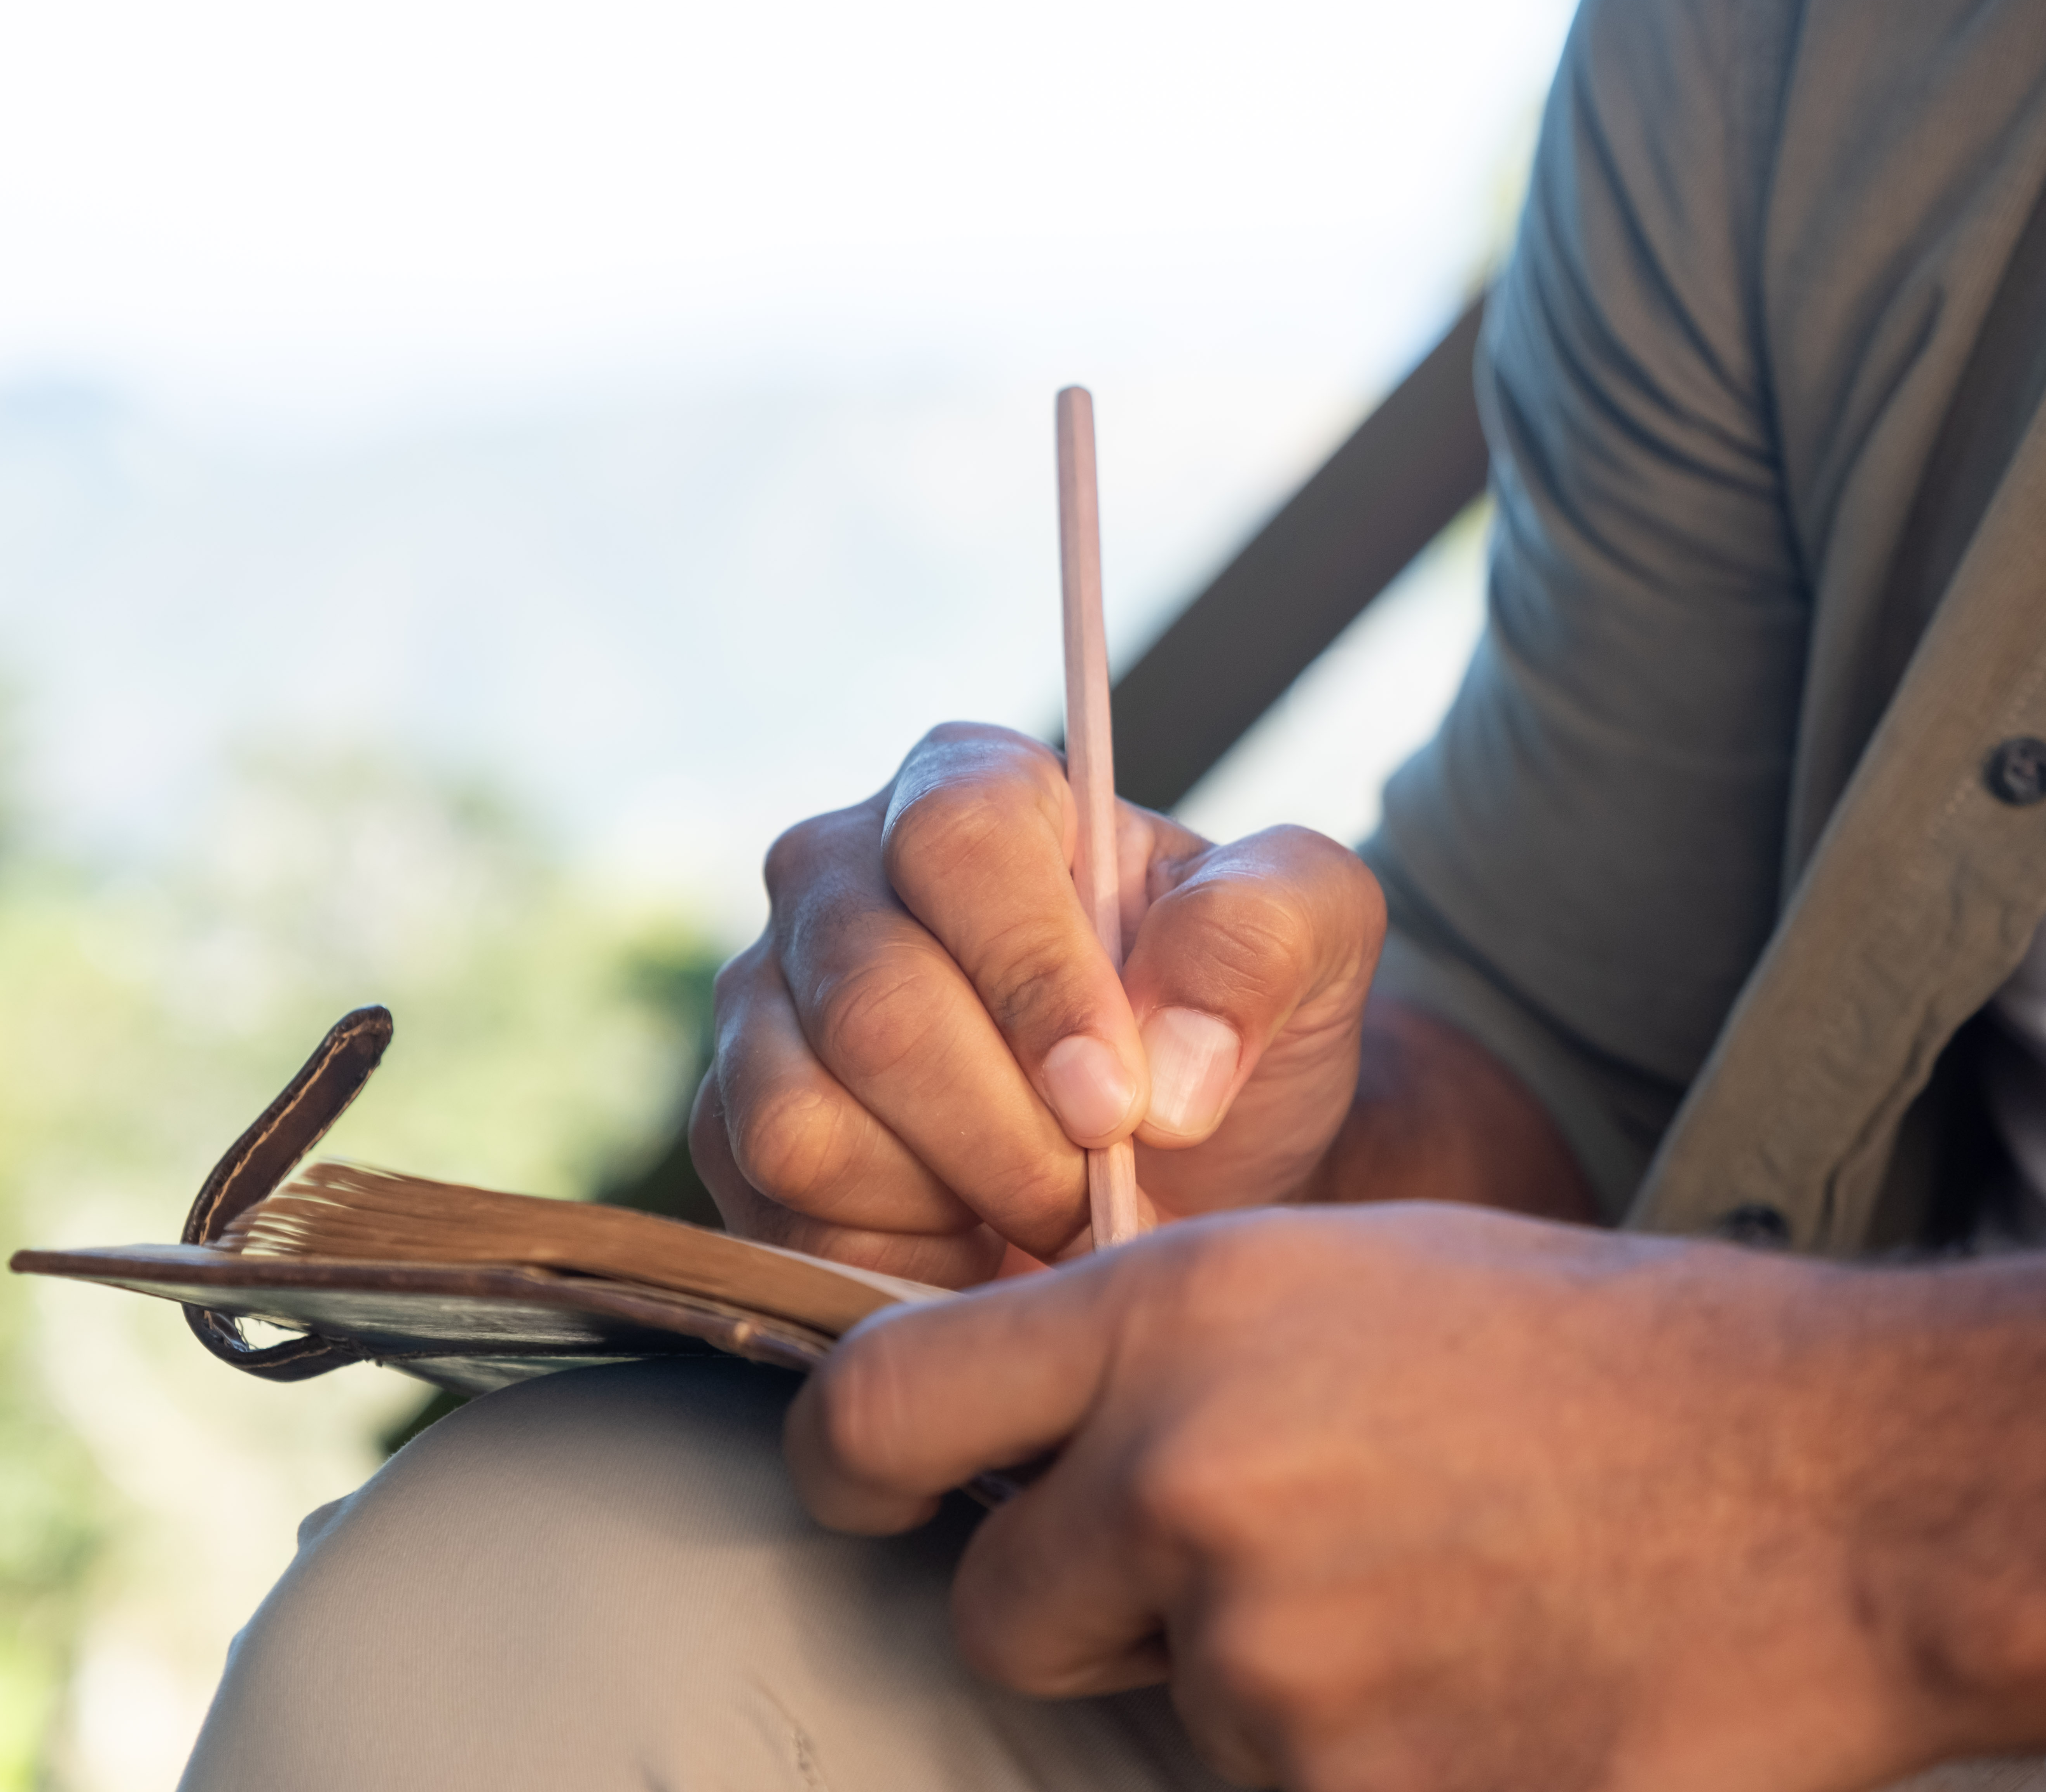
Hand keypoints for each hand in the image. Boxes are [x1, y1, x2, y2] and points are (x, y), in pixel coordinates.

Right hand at [690, 723, 1387, 1284]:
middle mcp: (834, 873)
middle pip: (874, 1006)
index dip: (1037, 983)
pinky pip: (783, 1213)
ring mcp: (764, 1003)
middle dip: (1011, 1135)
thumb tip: (1169, 1064)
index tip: (1122, 1100)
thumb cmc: (1234, 1022)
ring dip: (956, 1199)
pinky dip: (900, 1258)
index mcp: (967, 787)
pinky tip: (980, 1243)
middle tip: (1107, 1186)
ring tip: (1054, 1209)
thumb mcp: (1315, 939)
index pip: (958, 848)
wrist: (1189, 1153)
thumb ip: (1264, 940)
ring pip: (806, 1122)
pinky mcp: (730, 1128)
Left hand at [783, 1205, 1947, 1791]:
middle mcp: (1184, 1482)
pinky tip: (1481, 1681)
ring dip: (1262, 1678)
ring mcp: (1264, 1659)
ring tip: (1437, 1598)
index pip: (879, 1411)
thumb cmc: (1606, 1362)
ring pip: (1171, 1709)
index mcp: (1177, 1321)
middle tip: (1262, 1558)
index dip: (852, 1467)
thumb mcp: (1356, 1276)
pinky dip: (1360, 1756)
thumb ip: (1167, 1357)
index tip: (876, 1495)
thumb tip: (1034, 1451)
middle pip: (1003, 1609)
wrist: (1831, 1492)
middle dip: (1087, 1604)